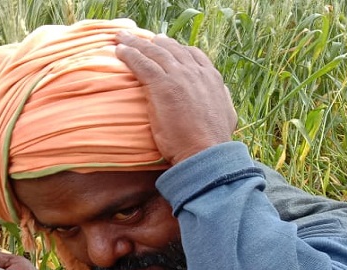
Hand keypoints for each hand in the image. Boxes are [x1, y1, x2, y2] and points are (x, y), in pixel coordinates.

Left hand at [116, 32, 237, 164]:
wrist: (204, 153)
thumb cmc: (213, 143)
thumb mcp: (227, 115)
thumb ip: (223, 99)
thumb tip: (223, 92)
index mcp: (211, 78)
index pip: (192, 55)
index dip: (177, 49)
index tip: (166, 46)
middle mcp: (195, 72)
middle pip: (171, 49)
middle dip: (155, 43)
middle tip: (142, 39)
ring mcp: (178, 77)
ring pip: (154, 53)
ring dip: (136, 44)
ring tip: (123, 39)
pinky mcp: (162, 86)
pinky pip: (142, 64)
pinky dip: (129, 55)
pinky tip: (119, 51)